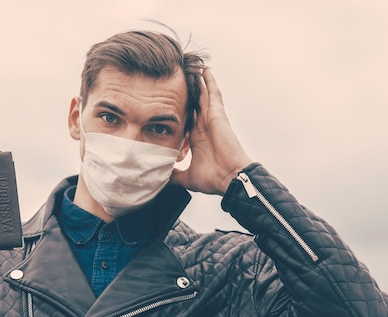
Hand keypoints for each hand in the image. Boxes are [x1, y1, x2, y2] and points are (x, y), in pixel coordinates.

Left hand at [171, 68, 251, 194]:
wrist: (229, 178)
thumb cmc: (212, 179)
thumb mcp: (186, 177)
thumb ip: (173, 174)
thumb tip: (158, 177)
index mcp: (195, 138)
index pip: (184, 119)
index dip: (177, 110)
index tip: (165, 101)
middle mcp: (203, 126)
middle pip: (192, 104)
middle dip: (185, 91)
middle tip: (176, 77)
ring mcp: (211, 119)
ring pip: (202, 96)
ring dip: (197, 82)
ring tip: (189, 67)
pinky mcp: (218, 115)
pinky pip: (213, 94)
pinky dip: (209, 82)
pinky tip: (205, 70)